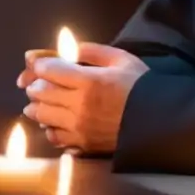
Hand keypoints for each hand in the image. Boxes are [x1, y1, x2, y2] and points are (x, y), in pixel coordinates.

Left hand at [20, 43, 147, 152]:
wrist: (158, 121)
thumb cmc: (140, 86)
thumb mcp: (121, 59)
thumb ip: (92, 52)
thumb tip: (69, 50)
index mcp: (88, 81)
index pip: (48, 70)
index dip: (40, 66)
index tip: (41, 65)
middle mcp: (78, 105)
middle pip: (41, 93)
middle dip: (35, 85)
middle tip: (36, 83)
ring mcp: (78, 128)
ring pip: (42, 116)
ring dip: (36, 107)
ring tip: (37, 103)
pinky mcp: (82, 144)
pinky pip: (54, 137)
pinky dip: (49, 128)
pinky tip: (53, 123)